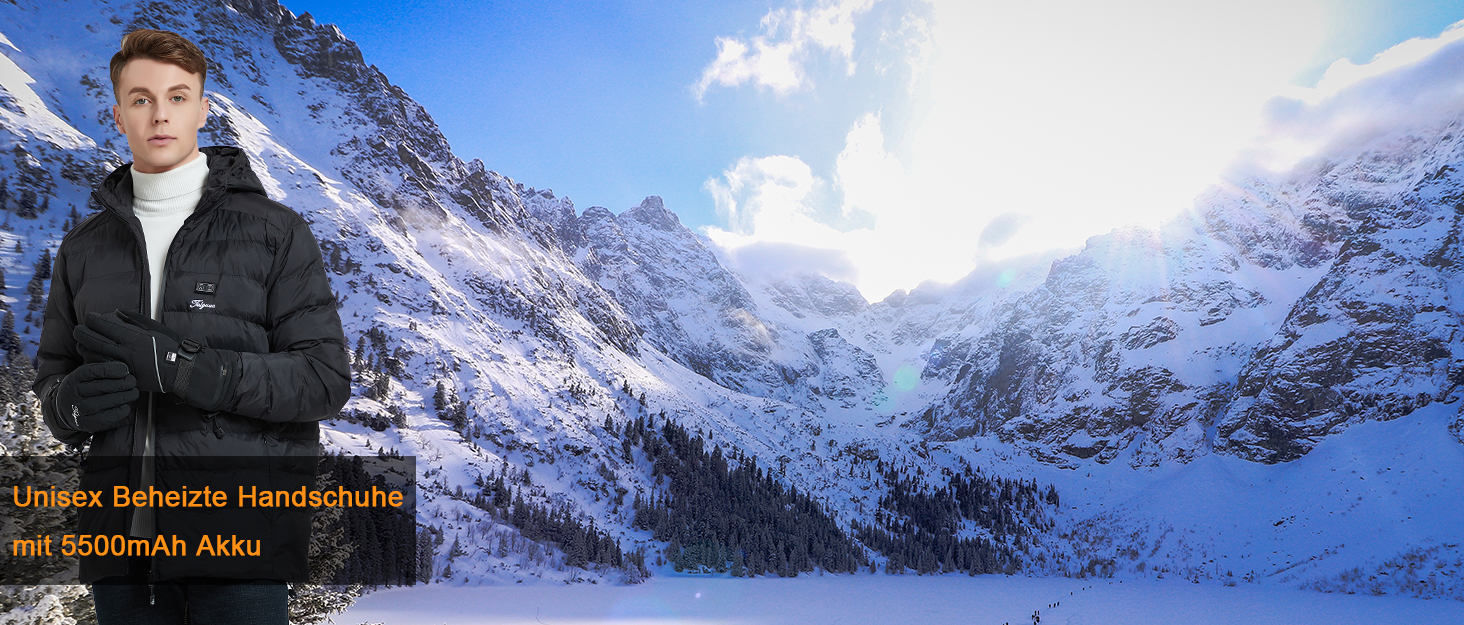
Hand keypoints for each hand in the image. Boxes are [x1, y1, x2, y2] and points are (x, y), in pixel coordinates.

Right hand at [53, 361, 137, 432]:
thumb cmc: (85, 388)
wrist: (66, 409)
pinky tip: (126, 407)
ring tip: (134, 393)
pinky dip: (118, 412)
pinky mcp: (84, 424)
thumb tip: (125, 370)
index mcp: (73, 379)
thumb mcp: (87, 376)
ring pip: (103, 403)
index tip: (125, 370)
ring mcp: (77, 410)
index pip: (91, 372)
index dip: (109, 370)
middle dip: (121, 383)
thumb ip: (102, 370)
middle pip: (100, 387)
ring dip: (123, 397)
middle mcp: (73, 395)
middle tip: (132, 382)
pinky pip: (103, 419)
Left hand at [73, 309, 238, 410]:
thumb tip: (117, 312)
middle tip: (78, 329)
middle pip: (95, 341)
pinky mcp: (125, 377)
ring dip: (85, 348)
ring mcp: (124, 366)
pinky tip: (91, 359)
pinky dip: (94, 363)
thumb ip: (135, 320)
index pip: (105, 326)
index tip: (89, 317)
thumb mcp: (155, 328)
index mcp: (133, 338)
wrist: (181, 370)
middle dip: (82, 333)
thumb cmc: (171, 347)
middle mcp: (125, 352)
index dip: (93, 320)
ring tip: (81, 343)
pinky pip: (103, 370)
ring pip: (95, 357)